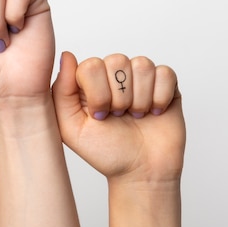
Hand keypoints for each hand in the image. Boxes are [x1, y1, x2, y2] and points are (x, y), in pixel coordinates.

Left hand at [52, 51, 184, 183]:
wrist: (141, 171)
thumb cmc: (106, 152)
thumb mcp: (71, 129)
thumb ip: (62, 92)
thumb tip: (67, 56)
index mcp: (89, 82)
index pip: (91, 65)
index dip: (98, 93)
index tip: (99, 116)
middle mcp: (114, 75)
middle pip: (117, 61)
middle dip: (119, 97)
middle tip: (119, 117)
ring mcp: (140, 77)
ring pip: (142, 65)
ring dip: (140, 99)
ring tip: (136, 116)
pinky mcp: (165, 84)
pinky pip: (165, 73)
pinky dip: (160, 97)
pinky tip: (154, 112)